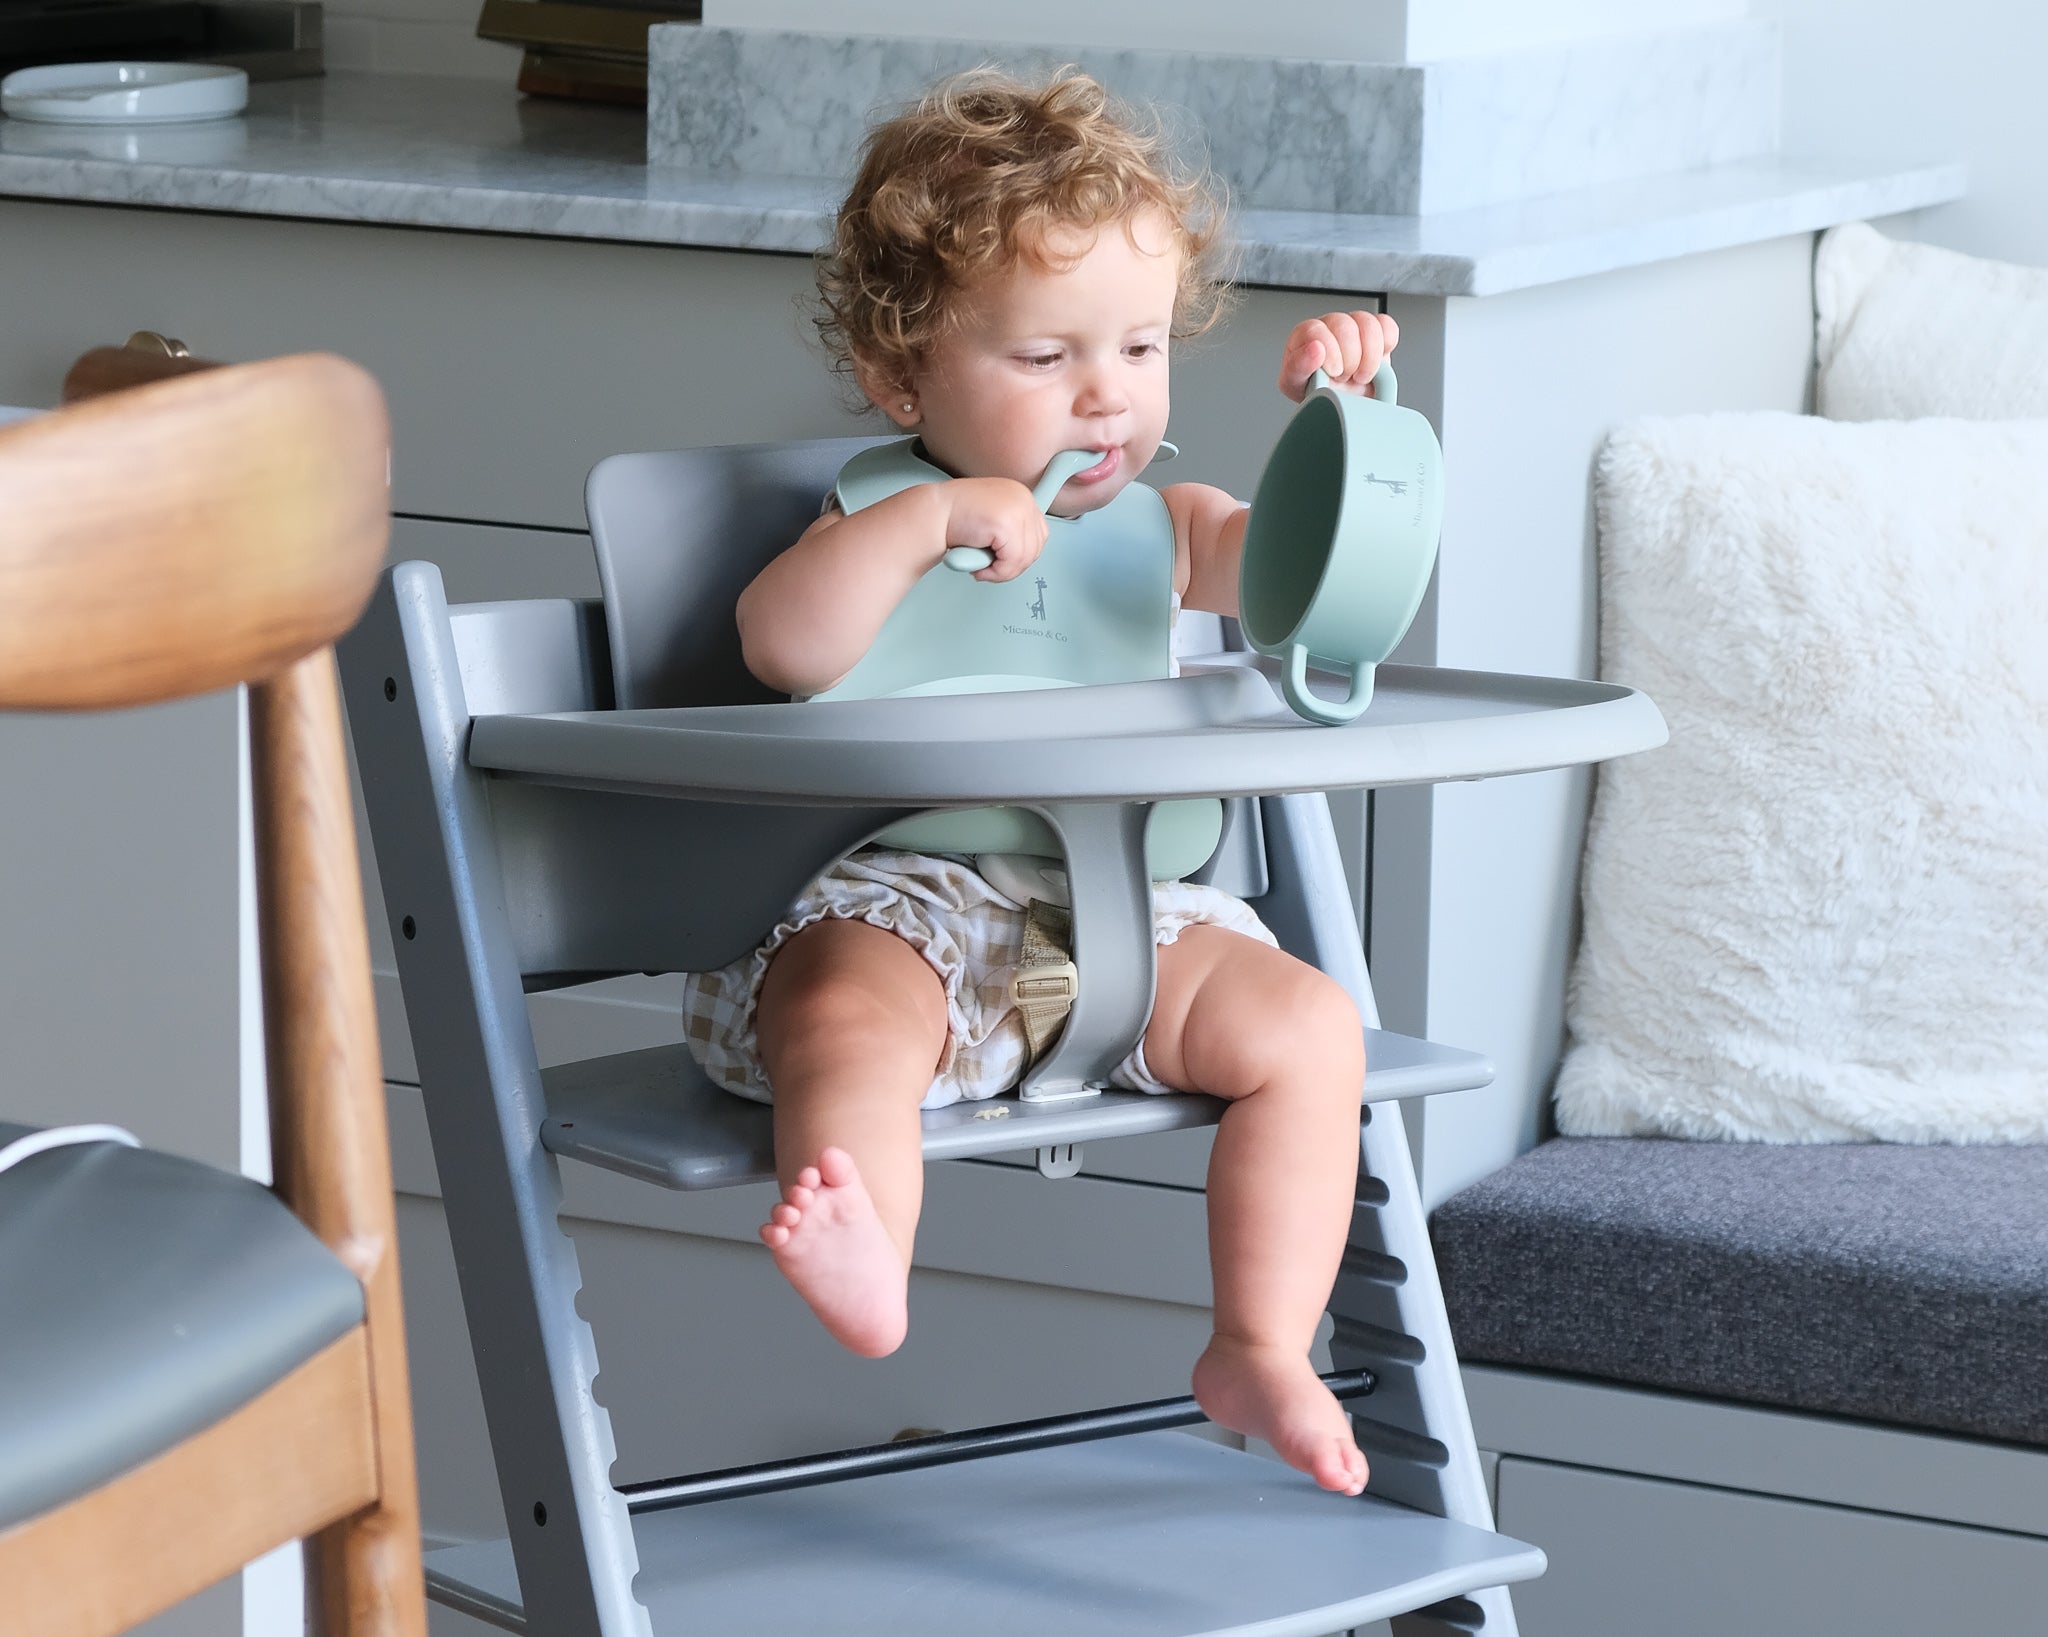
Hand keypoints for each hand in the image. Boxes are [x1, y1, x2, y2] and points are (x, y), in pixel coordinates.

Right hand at [941, 477, 1048, 581]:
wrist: (932, 514)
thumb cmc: (954, 517)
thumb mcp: (992, 517)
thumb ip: (1011, 530)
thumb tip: (1026, 555)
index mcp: (1020, 494)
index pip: (1039, 534)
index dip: (1022, 554)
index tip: (1004, 560)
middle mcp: (1022, 498)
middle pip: (1035, 548)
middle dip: (1012, 566)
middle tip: (991, 568)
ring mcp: (1017, 509)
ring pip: (1025, 558)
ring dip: (1002, 571)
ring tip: (982, 567)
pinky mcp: (1006, 524)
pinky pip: (1012, 562)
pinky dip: (996, 572)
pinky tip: (979, 566)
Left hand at [1278, 310, 1400, 400]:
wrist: (1342, 403)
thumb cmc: (1317, 391)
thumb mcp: (1297, 385)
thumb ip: (1298, 367)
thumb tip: (1314, 350)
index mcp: (1305, 335)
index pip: (1315, 329)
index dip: (1328, 352)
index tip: (1334, 372)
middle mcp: (1329, 326)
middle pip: (1344, 325)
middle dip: (1348, 358)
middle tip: (1344, 377)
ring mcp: (1355, 326)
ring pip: (1368, 324)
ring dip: (1369, 356)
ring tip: (1360, 375)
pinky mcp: (1377, 331)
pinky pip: (1387, 326)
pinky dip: (1386, 345)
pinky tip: (1377, 363)